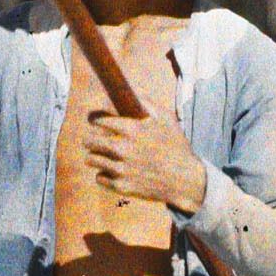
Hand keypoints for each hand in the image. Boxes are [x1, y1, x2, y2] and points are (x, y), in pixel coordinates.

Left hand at [83, 109, 206, 213]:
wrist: (185, 180)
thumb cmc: (176, 147)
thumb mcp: (166, 119)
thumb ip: (145, 102)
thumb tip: (128, 89)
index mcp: (133, 129)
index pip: (99, 120)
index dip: (95, 119)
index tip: (94, 121)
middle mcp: (124, 149)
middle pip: (89, 140)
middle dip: (90, 138)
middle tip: (92, 140)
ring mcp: (122, 169)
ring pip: (91, 159)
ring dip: (94, 156)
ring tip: (100, 155)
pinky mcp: (122, 186)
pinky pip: (99, 177)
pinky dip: (103, 174)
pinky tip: (112, 171)